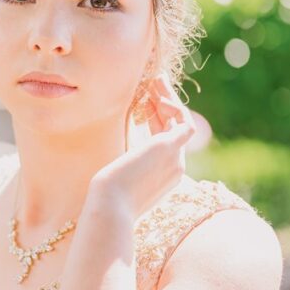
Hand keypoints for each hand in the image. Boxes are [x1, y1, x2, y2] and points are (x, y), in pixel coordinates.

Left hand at [81, 74, 196, 230]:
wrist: (110, 208)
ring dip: (170, 99)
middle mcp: (175, 169)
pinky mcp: (172, 150)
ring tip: (156, 80)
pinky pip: (183, 123)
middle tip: (154, 84)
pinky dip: (174, 108)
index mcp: (163, 176)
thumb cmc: (106, 197)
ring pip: (181, 122)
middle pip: (175, 129)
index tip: (144, 102)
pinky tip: (158, 96)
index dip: (157, 118)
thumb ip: (125, 163)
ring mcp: (177, 161)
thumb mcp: (118, 176)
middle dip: (164, 105)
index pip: (166, 141)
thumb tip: (118, 153)